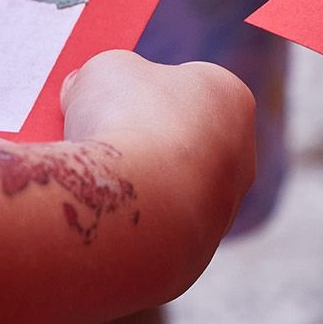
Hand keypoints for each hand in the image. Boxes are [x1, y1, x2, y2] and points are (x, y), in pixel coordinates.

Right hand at [53, 50, 257, 237]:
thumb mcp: (103, 70)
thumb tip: (82, 91)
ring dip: (132, 185)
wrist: (137, 205)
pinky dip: (126, 224)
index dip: (141, 89)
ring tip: (91, 180)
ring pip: (167, 189)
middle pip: (179, 140)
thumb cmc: (128, 121)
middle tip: (91, 136)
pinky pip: (152, 230)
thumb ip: (102, 76)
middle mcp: (240, 156)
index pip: (186, 87)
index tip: (108, 98)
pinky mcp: (196, 252)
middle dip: (137, 138)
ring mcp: (222, 209)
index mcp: (231, 99)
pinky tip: (101, 218)